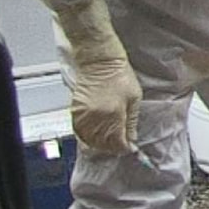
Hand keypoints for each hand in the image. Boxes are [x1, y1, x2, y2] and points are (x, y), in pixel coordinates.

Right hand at [55, 0, 141, 154]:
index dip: (125, 147)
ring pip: (90, 141)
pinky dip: (88, 136)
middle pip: (103, 144)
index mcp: (113, 115)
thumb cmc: (120, 76)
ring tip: (109, 140)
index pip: (117, 143)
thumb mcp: (134, 98)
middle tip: (121, 144)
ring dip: (100, 144)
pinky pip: (79, 132)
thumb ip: (132, 121)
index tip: (129, 147)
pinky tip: (96, 134)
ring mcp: (83, 116)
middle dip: (113, 147)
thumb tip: (131, 139)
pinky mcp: (74, 111)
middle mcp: (96, 119)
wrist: (100, 61)